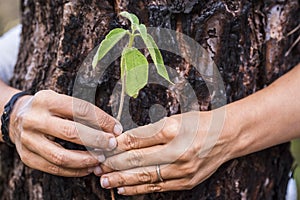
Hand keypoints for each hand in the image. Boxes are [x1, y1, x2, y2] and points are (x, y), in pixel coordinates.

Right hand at [9, 90, 122, 176]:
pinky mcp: (27, 157)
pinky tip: (87, 167)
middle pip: (72, 133)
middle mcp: (35, 119)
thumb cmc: (49, 109)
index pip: (80, 109)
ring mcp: (28, 140)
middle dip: (97, 140)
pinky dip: (74, 171)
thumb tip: (113, 128)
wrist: (17, 117)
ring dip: (86, 160)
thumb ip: (84, 113)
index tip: (116, 128)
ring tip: (101, 158)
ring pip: (62, 156)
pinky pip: (54, 169)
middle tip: (111, 144)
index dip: (102, 120)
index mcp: (46, 100)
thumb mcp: (63, 101)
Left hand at [98, 110, 232, 194]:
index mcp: (173, 129)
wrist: (226, 136)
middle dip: (114, 164)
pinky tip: (123, 188)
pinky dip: (138, 188)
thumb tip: (123, 141)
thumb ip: (149, 132)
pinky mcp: (187, 182)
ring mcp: (183, 169)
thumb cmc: (198, 123)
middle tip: (97, 166)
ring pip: (145, 176)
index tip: (102, 148)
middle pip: (137, 160)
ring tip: (103, 180)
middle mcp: (178, 151)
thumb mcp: (173, 119)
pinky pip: (158, 187)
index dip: (116, 145)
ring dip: (121, 179)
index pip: (137, 139)